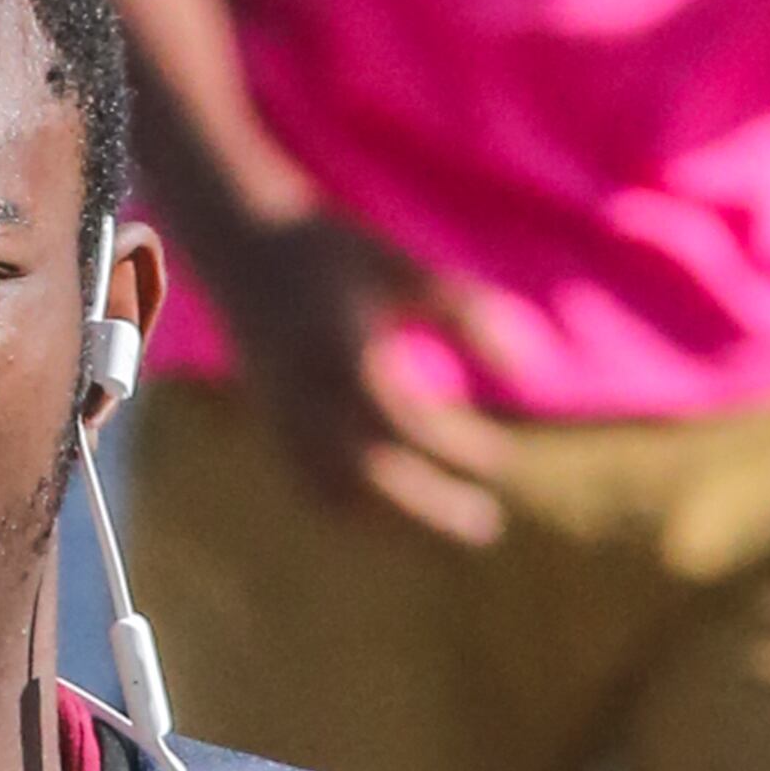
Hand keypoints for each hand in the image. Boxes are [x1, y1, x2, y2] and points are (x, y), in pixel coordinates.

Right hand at [219, 210, 529, 544]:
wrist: (236, 245)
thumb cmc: (333, 254)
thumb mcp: (406, 270)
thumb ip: (467, 314)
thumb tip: (533, 370)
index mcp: (339, 351)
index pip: (399, 420)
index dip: (452, 446)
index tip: (499, 457)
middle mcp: (303, 393)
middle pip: (365, 474)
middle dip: (428, 507)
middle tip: (486, 525)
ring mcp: (279, 416)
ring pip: (332, 492)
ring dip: (392, 520)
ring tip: (450, 524)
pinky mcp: (268, 427)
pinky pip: (310, 487)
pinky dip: (355, 510)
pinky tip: (399, 512)